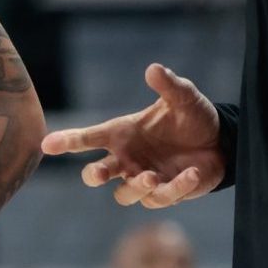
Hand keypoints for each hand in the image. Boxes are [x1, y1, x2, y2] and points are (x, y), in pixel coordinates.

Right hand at [42, 64, 226, 208]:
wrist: (219, 141)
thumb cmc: (191, 117)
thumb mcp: (183, 97)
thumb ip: (168, 85)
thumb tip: (154, 69)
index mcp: (122, 133)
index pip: (89, 138)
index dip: (67, 141)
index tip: (48, 145)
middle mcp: (127, 159)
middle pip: (97, 173)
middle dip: (94, 175)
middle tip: (98, 174)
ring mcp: (143, 178)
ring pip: (124, 194)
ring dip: (135, 187)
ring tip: (151, 177)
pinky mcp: (164, 193)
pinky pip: (161, 198)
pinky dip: (175, 187)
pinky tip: (190, 173)